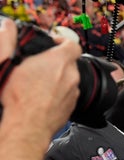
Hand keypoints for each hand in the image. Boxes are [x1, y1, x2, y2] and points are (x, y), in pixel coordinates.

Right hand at [0, 18, 80, 136]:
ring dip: (57, 78)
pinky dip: (58, 92)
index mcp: (59, 61)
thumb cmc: (19, 98)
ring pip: (68, 79)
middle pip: (69, 62)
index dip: (62, 42)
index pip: (72, 44)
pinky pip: (68, 94)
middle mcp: (71, 76)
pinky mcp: (72, 106)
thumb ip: (9, 41)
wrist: (28, 126)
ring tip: (38, 83)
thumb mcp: (8, 63)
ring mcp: (74, 92)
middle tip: (38, 65)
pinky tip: (43, 96)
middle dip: (55, 62)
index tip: (52, 44)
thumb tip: (9, 27)